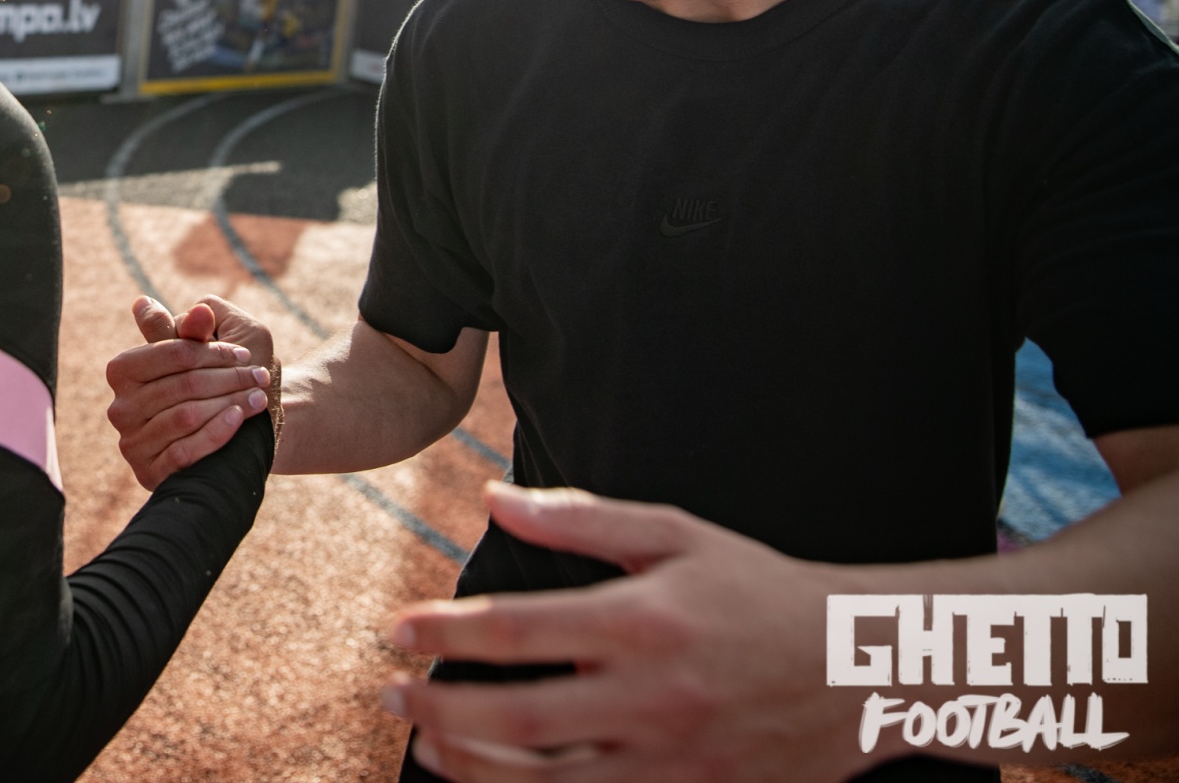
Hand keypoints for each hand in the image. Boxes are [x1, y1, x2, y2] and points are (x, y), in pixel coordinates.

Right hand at [105, 294, 273, 489]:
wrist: (229, 438)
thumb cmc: (217, 382)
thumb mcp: (213, 347)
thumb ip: (196, 329)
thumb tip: (191, 308)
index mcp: (123, 369)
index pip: (172, 352)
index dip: (213, 351)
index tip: (245, 353)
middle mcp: (119, 407)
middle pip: (183, 385)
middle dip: (228, 378)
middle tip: (259, 376)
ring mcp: (131, 443)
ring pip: (185, 417)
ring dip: (229, 403)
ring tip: (257, 397)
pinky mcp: (147, 473)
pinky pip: (184, 452)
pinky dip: (217, 433)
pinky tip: (239, 418)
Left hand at [382, 483, 857, 782]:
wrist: (866, 667)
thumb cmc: (759, 590)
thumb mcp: (676, 535)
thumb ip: (580, 521)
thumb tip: (493, 498)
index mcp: (643, 621)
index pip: (517, 630)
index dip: (445, 633)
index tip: (396, 630)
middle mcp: (653, 696)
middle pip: (517, 719)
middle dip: (438, 709)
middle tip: (389, 693)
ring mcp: (674, 760)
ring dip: (473, 768)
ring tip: (426, 745)